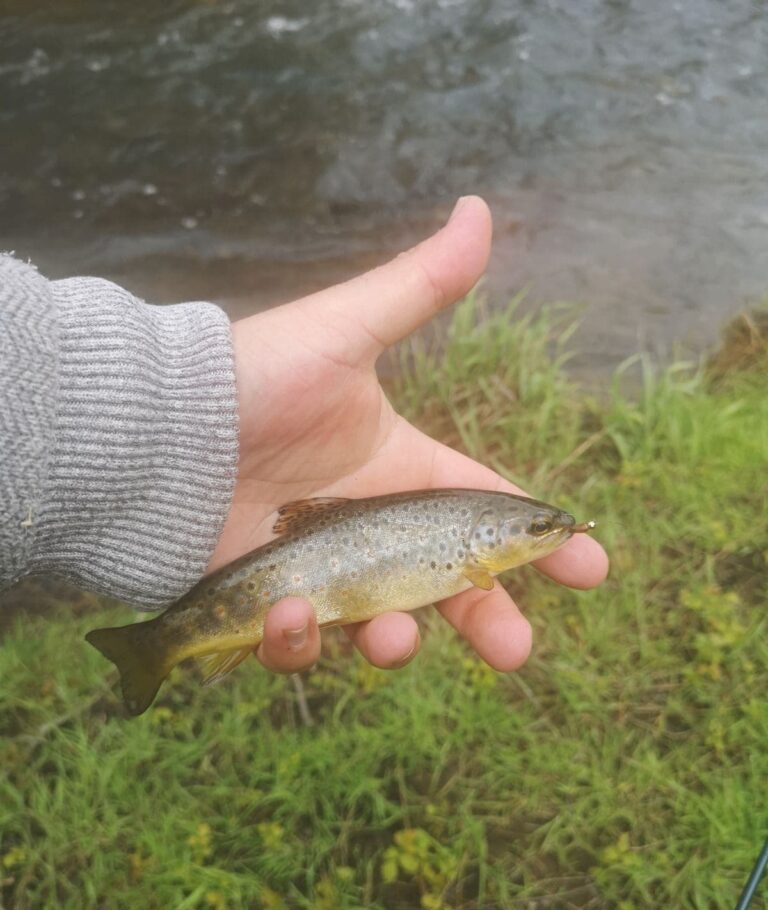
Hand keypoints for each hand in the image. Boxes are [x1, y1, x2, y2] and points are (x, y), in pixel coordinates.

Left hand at [210, 196, 607, 673]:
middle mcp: (371, 530)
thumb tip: (479, 207)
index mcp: (402, 471)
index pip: (485, 512)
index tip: (589, 568)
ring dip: (396, 642)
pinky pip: (301, 644)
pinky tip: (296, 619)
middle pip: (450, 590)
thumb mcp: (345, 332)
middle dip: (490, 622)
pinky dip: (305, 643)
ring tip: (389, 637)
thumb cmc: (256, 377)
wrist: (161, 429)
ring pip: (381, 629)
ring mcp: (322, 574)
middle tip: (514, 651)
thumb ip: (418, 288)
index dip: (538, 542)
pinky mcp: (268, 607)